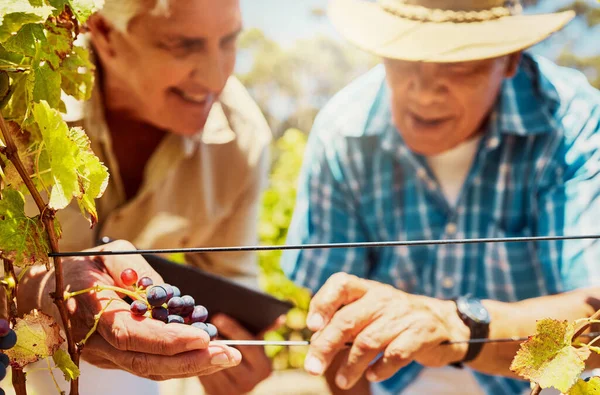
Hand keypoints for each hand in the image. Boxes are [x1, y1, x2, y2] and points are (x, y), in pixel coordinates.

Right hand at [18, 240, 241, 379]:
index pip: (131, 334)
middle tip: (228, 354)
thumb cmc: (85, 266)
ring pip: (148, 370)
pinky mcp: (114, 359)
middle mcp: (95, 342)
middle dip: (189, 361)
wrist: (51, 290)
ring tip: (225, 357)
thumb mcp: (109, 253)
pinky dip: (178, 364)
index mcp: (92, 310)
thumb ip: (133, 267)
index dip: (167, 340)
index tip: (202, 337)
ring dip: (190, 367)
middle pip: (144, 362)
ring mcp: (103, 355)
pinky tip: (205, 357)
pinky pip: (147, 366)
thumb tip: (162, 291)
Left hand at [199, 314, 279, 393]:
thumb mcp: (257, 345)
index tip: (218, 317)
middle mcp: (250, 381)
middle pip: (228, 355)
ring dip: (202, 348)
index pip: (248, 344)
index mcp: (263, 367)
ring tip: (195, 333)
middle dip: (214, 339)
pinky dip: (196, 359)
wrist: (237, 383)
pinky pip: (203, 374)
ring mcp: (232, 390)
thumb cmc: (248, 357)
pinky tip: (192, 348)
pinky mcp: (216, 394)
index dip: (232, 329)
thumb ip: (265, 330)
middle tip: (201, 324)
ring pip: (213, 364)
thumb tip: (281, 317)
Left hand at [303, 273, 468, 389]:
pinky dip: (380, 369)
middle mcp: (383, 298)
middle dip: (326, 346)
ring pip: (368, 341)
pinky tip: (372, 375)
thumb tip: (316, 343)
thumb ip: (345, 322)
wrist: (444, 323)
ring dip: (350, 365)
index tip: (312, 327)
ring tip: (341, 381)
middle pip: (347, 320)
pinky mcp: (421, 334)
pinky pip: (394, 354)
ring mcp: (403, 315)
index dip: (323, 303)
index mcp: (368, 289)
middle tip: (313, 367)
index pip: (341, 284)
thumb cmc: (395, 319)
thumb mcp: (371, 312)